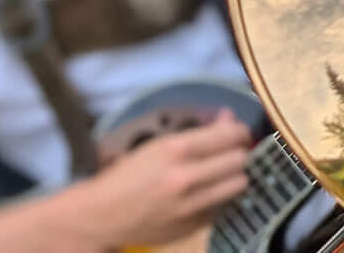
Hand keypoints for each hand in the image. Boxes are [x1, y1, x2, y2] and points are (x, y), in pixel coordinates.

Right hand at [78, 110, 251, 247]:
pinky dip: (221, 197)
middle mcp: (185, 178)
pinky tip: (208, 193)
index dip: (240, 132)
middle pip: (239, 160)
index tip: (239, 133)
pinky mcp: (191, 226)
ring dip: (235, 176)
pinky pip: (223, 206)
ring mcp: (189, 206)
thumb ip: (199, 133)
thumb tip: (230, 117)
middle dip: (239, 153)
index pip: (229, 136)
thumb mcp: (160, 145)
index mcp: (175, 150)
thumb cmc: (130, 174)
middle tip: (232, 153)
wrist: (102, 215)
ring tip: (224, 173)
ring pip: (238, 184)